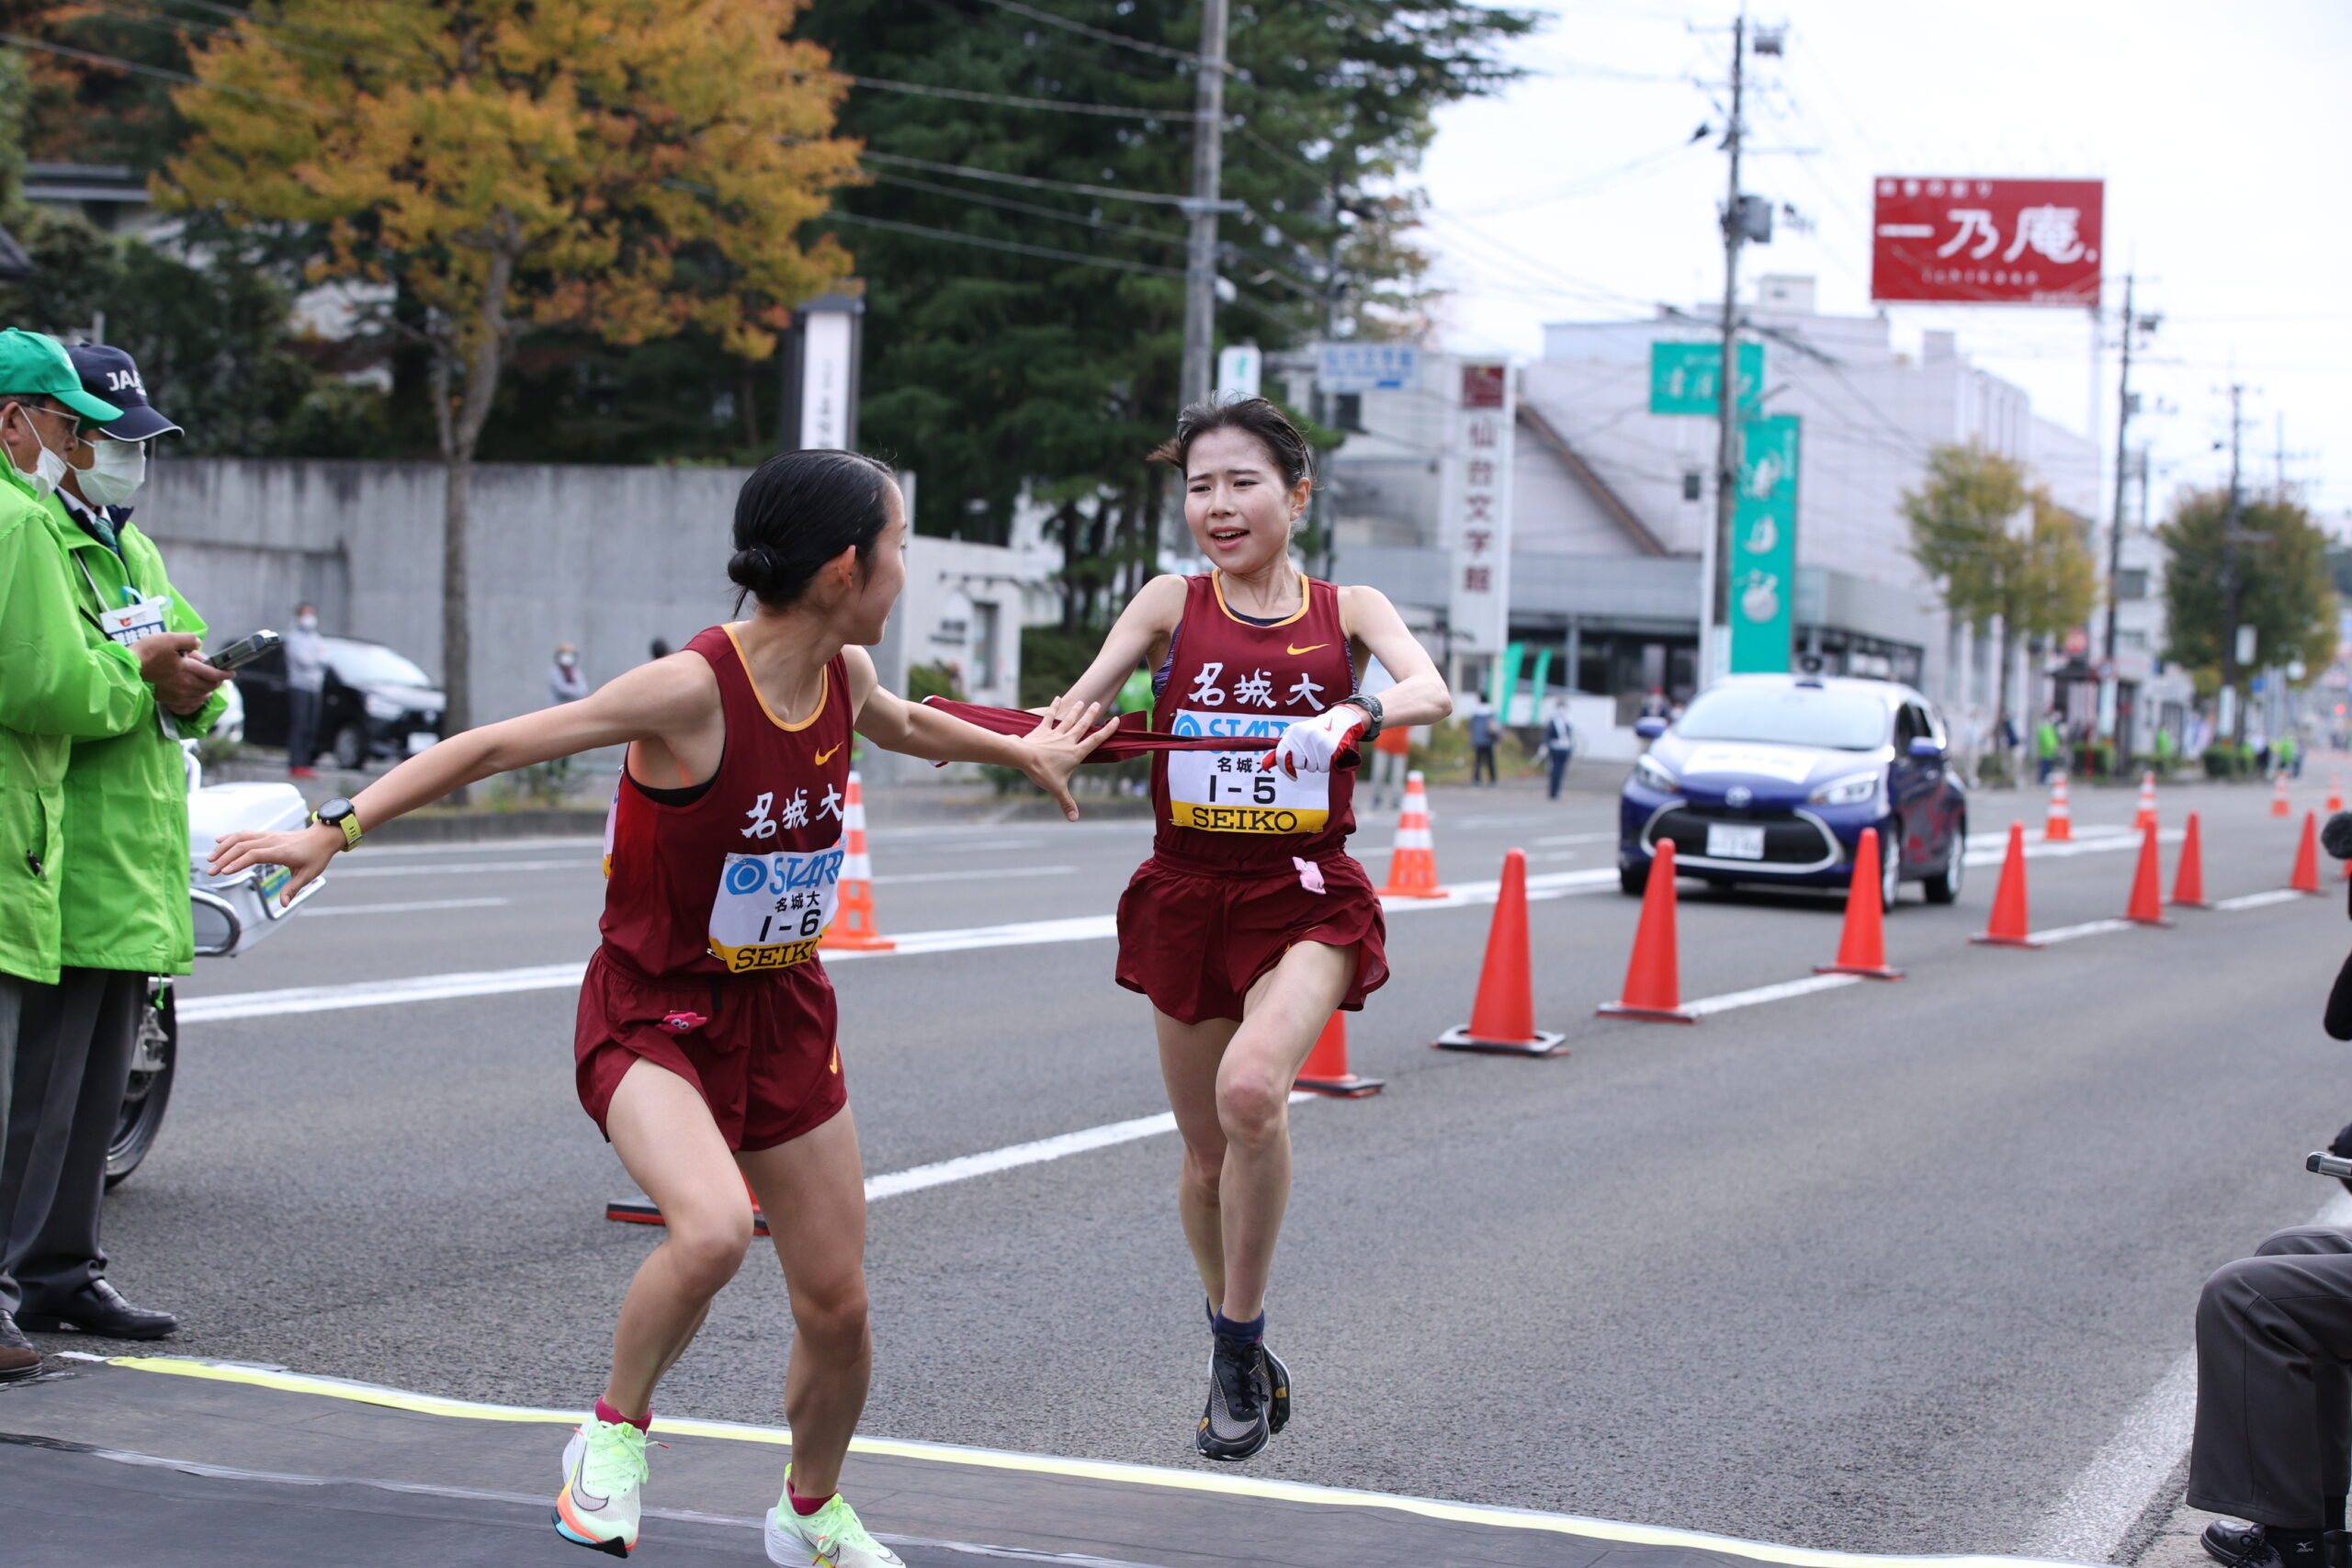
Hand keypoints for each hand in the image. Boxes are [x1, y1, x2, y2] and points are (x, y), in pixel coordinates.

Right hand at [133, 634, 229, 714]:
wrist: (128, 668)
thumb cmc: (148, 652)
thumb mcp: (169, 638)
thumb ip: (188, 640)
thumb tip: (199, 644)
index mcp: (187, 669)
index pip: (213, 673)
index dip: (225, 673)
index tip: (232, 672)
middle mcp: (185, 684)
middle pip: (209, 686)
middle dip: (217, 681)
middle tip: (219, 676)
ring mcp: (177, 694)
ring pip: (201, 696)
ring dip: (208, 690)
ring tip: (208, 684)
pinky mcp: (168, 699)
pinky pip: (189, 704)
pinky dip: (197, 700)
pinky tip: (196, 695)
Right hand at [209, 823, 341, 905]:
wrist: (322, 837)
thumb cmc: (316, 856)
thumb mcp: (308, 874)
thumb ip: (293, 888)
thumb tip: (283, 904)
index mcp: (281, 852)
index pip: (255, 855)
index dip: (238, 862)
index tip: (225, 872)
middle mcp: (272, 841)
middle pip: (243, 846)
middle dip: (224, 858)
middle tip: (211, 872)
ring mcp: (268, 836)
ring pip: (240, 838)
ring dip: (223, 847)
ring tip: (210, 859)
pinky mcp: (265, 834)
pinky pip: (244, 833)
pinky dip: (230, 837)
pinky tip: (218, 841)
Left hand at [1017, 696, 1116, 819]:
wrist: (1023, 757)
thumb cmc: (1042, 772)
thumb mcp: (1057, 789)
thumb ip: (1066, 803)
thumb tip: (1074, 819)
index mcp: (1076, 753)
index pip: (1096, 740)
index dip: (1107, 730)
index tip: (1117, 720)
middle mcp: (1068, 741)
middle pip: (1083, 725)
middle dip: (1092, 715)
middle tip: (1099, 704)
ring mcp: (1055, 733)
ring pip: (1069, 719)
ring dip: (1076, 710)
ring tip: (1083, 702)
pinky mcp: (1042, 730)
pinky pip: (1049, 717)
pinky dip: (1053, 707)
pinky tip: (1057, 698)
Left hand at [1261, 705, 1367, 779]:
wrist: (1341, 720)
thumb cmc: (1317, 730)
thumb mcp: (1298, 733)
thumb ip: (1284, 749)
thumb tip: (1264, 765)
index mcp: (1293, 732)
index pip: (1280, 755)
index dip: (1285, 769)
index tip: (1292, 775)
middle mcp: (1303, 737)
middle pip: (1299, 765)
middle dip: (1305, 763)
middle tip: (1312, 752)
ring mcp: (1317, 742)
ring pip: (1312, 768)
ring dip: (1317, 763)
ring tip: (1321, 750)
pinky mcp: (1329, 749)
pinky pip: (1323, 768)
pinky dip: (1326, 764)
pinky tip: (1328, 753)